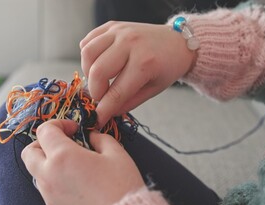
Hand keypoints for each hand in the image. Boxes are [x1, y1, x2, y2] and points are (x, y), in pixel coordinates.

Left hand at [21, 119, 144, 204]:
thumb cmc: (121, 188)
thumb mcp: (116, 153)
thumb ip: (100, 139)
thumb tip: (92, 137)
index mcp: (63, 156)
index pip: (45, 131)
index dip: (59, 124)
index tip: (74, 129)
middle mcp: (49, 174)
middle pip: (29, 151)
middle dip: (43, 142)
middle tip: (63, 143)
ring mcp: (49, 193)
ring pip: (35, 170)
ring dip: (47, 161)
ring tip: (71, 162)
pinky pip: (44, 186)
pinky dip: (52, 177)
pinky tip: (74, 179)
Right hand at [80, 21, 195, 126]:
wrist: (177, 42)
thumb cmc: (167, 67)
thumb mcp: (153, 90)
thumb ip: (128, 102)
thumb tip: (107, 112)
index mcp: (145, 62)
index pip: (116, 92)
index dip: (103, 110)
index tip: (97, 120)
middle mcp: (130, 43)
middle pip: (97, 71)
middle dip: (95, 91)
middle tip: (101, 97)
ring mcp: (119, 31)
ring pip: (88, 53)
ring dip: (88, 72)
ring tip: (99, 79)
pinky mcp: (111, 25)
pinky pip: (88, 41)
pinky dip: (88, 56)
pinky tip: (97, 64)